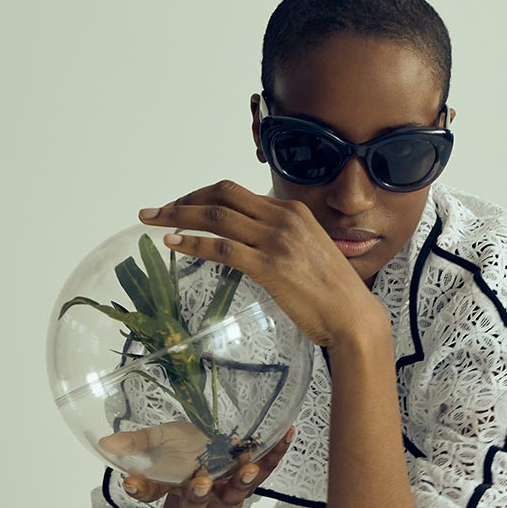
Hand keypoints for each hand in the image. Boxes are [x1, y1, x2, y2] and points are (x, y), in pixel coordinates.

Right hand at [106, 421, 296, 507]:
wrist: (211, 451)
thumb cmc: (182, 449)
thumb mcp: (156, 443)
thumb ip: (135, 443)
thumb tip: (105, 443)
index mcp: (172, 484)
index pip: (151, 491)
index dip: (142, 489)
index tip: (132, 482)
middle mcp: (200, 489)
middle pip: (196, 498)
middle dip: (197, 493)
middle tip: (199, 483)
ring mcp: (226, 484)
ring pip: (235, 489)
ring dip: (242, 480)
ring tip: (248, 469)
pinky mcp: (250, 471)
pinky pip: (267, 465)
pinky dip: (277, 452)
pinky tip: (289, 432)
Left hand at [138, 180, 387, 349]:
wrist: (353, 315)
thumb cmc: (332, 291)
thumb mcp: (307, 249)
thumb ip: (279, 238)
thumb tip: (249, 240)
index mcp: (291, 210)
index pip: (236, 192)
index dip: (201, 195)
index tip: (180, 204)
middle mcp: (283, 217)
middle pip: (221, 195)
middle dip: (183, 200)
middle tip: (155, 210)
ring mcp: (276, 240)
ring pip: (216, 216)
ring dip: (178, 216)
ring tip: (153, 222)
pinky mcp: (270, 266)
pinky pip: (222, 247)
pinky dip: (193, 242)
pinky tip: (174, 244)